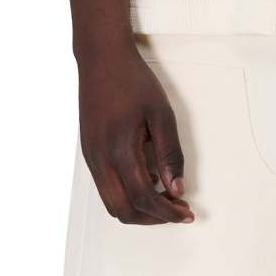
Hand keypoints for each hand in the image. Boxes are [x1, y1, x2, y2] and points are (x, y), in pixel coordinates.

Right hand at [78, 39, 194, 224]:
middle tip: (177, 209)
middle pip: (123, 210)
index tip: (186, 212)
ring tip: (165, 197)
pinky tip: (147, 179)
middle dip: (152, 217)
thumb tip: (176, 187)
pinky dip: (126, 193)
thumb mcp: (161, 113)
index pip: (143, 197)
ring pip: (112, 202)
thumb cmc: (133, 80)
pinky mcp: (89, 152)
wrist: (101, 58)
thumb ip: (169, 153)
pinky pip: (106, 187)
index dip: (166, 211)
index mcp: (118, 149)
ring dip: (138, 208)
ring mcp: (90, 157)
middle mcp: (99, 160)